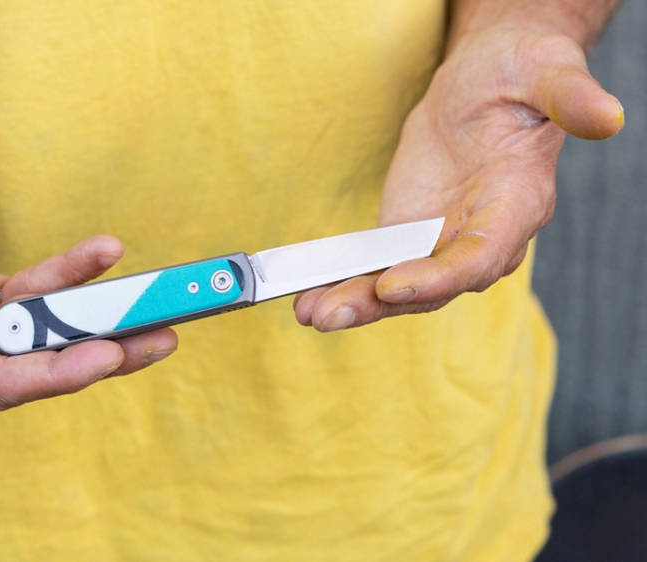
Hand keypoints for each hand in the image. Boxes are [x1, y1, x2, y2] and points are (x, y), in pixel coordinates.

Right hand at [0, 140, 177, 408]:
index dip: (50, 373)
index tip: (105, 355)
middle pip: (33, 367)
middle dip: (97, 357)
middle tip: (159, 341)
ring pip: (44, 334)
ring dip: (100, 322)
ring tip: (160, 312)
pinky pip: (37, 290)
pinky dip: (71, 274)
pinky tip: (105, 252)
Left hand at [294, 28, 623, 330]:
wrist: (488, 78)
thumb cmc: (522, 72)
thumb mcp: (545, 70)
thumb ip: (569, 97)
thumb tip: (608, 117)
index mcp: (517, 206)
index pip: (482, 255)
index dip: (439, 274)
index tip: (394, 282)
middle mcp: (480, 238)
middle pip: (433, 286)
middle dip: (381, 303)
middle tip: (328, 314)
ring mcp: (440, 241)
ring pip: (399, 288)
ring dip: (354, 303)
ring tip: (309, 313)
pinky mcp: (407, 234)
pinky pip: (377, 269)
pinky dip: (346, 285)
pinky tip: (309, 299)